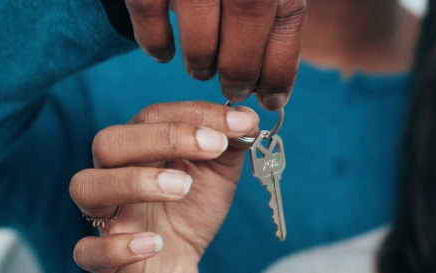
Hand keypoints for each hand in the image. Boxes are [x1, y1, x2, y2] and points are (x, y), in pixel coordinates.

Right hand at [70, 101, 258, 272]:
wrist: (180, 267)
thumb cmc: (191, 211)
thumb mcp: (217, 174)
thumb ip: (229, 144)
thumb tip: (246, 116)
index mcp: (138, 149)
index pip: (151, 116)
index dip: (194, 115)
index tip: (239, 124)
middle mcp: (113, 176)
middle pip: (110, 143)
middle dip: (163, 138)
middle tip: (212, 146)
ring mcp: (105, 217)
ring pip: (88, 187)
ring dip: (136, 182)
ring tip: (183, 187)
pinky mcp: (103, 259)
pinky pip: (89, 251)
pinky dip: (118, 247)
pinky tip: (155, 244)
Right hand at [125, 0, 306, 109]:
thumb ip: (273, 9)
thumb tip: (272, 87)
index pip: (288, 15)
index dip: (280, 69)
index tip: (272, 100)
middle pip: (248, 18)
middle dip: (241, 70)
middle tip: (233, 89)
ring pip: (200, 27)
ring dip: (201, 61)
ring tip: (202, 69)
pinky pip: (147, 10)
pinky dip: (155, 41)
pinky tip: (164, 53)